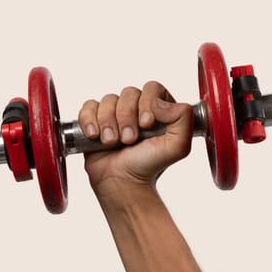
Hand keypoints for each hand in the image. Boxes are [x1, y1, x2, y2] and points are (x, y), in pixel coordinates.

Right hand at [78, 81, 192, 196]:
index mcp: (159, 109)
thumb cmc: (149, 166)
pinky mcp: (95, 120)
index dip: (147, 102)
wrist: (123, 183)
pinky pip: (88, 107)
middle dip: (126, 117)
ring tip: (112, 142)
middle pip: (128, 93)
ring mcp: (115, 113)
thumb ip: (183, 118)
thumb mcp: (178, 146)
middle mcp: (137, 108)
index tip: (146, 124)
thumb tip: (161, 102)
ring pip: (108, 100)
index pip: (152, 88)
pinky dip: (89, 120)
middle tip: (129, 140)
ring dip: (108, 122)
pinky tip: (95, 136)